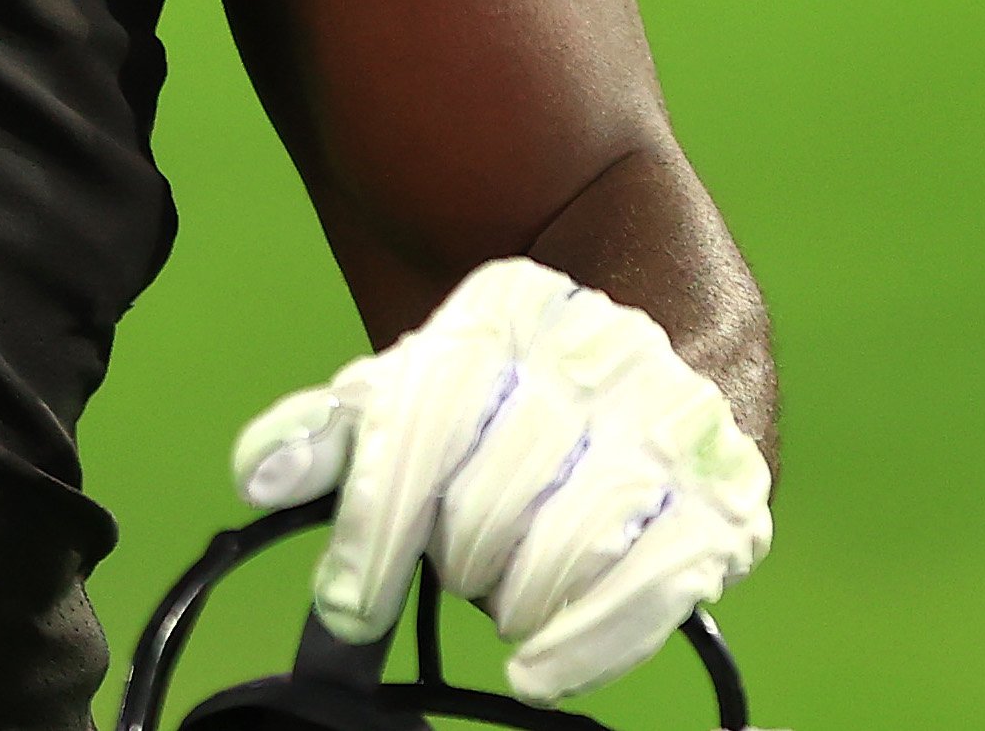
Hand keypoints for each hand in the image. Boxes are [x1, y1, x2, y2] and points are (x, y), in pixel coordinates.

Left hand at [233, 258, 771, 705]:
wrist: (660, 350)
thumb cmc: (510, 389)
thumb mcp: (413, 383)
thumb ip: (332, 429)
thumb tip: (258, 479)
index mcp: (505, 312)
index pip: (420, 426)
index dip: (373, 528)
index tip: (346, 605)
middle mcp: (598, 356)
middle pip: (489, 502)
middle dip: (453, 558)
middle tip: (452, 566)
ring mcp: (672, 428)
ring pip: (563, 553)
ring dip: (511, 599)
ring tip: (502, 589)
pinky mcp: (727, 503)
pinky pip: (648, 595)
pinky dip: (583, 649)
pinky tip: (534, 673)